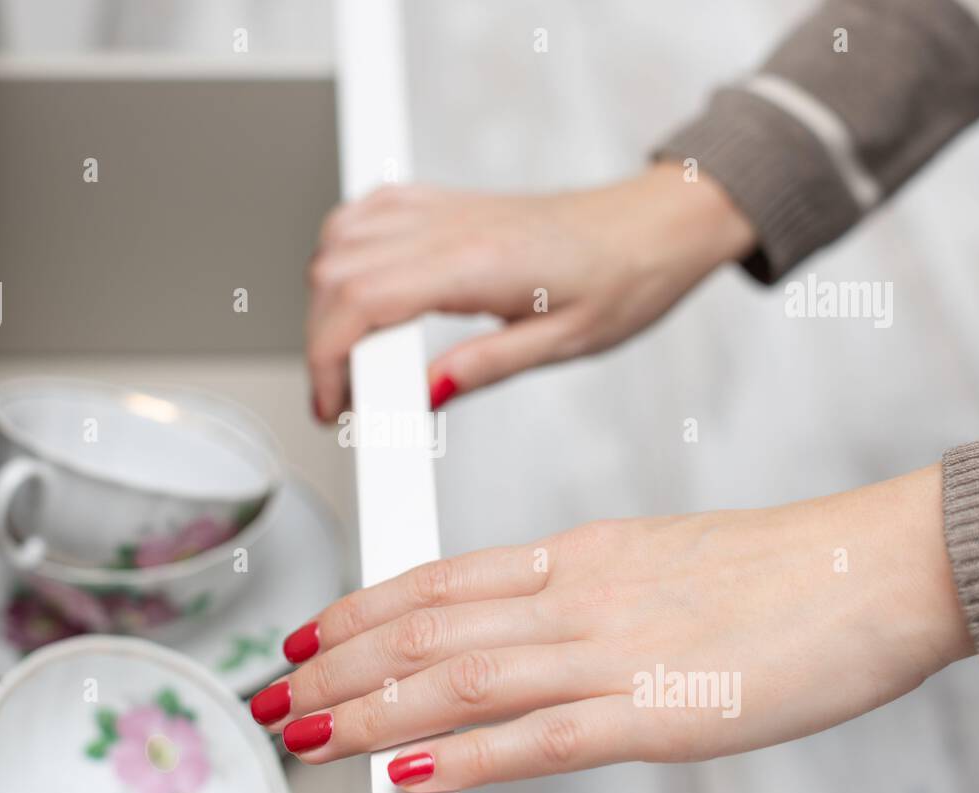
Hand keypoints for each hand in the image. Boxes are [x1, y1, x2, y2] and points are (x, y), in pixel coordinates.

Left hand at [250, 465, 971, 791]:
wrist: (874, 570)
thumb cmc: (776, 570)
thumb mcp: (651, 559)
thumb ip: (578, 591)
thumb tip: (514, 624)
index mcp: (577, 556)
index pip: (440, 579)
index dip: (362, 609)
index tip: (311, 632)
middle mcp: (578, 597)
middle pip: (427, 629)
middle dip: (338, 664)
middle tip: (278, 693)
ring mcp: (614, 653)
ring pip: (462, 679)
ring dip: (371, 709)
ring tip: (310, 731)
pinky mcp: (660, 714)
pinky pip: (541, 739)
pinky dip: (467, 757)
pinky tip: (412, 773)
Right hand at [306, 162, 755, 419]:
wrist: (657, 226)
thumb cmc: (626, 276)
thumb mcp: (564, 343)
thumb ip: (485, 367)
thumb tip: (424, 395)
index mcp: (479, 262)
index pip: (363, 300)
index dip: (329, 359)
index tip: (335, 404)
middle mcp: (452, 225)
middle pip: (336, 270)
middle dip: (321, 340)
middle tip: (344, 394)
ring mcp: (445, 206)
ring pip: (339, 237)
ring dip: (326, 298)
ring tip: (352, 351)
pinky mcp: (447, 201)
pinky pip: (367, 211)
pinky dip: (343, 251)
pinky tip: (359, 286)